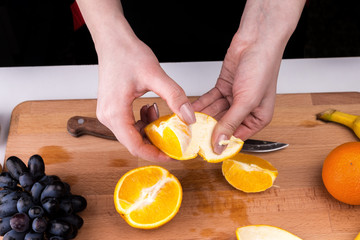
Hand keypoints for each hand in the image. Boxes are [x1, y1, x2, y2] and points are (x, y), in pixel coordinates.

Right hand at [96, 38, 194, 161]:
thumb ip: (174, 97)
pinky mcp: (112, 108)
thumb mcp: (155, 75)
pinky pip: (129, 124)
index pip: (135, 146)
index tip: (171, 154)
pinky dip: (143, 121)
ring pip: (132, 134)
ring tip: (159, 114)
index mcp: (115, 113)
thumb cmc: (126, 54)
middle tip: (173, 137)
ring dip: (149, 129)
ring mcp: (108, 113)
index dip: (154, 154)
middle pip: (133, 142)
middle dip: (155, 141)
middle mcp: (108, 116)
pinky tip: (151, 108)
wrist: (113, 41)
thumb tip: (189, 117)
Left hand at [193, 40, 277, 152]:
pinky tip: (190, 111)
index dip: (221, 143)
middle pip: (223, 125)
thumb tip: (219, 144)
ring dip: (202, 117)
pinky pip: (209, 100)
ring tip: (187, 124)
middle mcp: (246, 110)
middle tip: (192, 136)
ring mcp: (233, 98)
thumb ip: (230, 123)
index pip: (237, 137)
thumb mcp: (246, 101)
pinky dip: (200, 105)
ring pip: (214, 113)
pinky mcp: (223, 88)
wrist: (256, 40)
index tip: (205, 148)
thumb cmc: (262, 67)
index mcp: (258, 118)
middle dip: (208, 129)